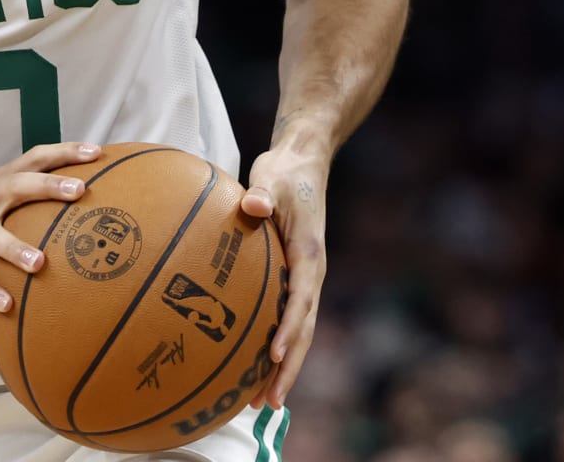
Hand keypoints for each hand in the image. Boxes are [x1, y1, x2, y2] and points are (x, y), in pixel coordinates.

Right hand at [0, 141, 101, 311]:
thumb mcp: (2, 198)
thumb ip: (36, 193)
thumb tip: (90, 191)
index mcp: (0, 181)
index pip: (34, 158)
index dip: (65, 153)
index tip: (96, 152)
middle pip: (16, 186)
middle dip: (48, 186)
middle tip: (79, 191)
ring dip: (15, 249)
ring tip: (39, 263)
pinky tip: (8, 303)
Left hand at [240, 145, 328, 408]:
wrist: (303, 163)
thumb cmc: (285, 172)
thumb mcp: (272, 178)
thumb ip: (263, 194)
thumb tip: (252, 205)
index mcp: (309, 253)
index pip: (301, 299)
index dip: (289, 329)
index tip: (272, 355)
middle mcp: (311, 272)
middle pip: (304, 329)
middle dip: (288, 367)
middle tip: (269, 402)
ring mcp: (304, 278)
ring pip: (298, 331)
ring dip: (283, 366)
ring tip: (262, 401)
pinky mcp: (294, 277)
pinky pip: (287, 318)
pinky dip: (275, 344)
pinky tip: (253, 365)